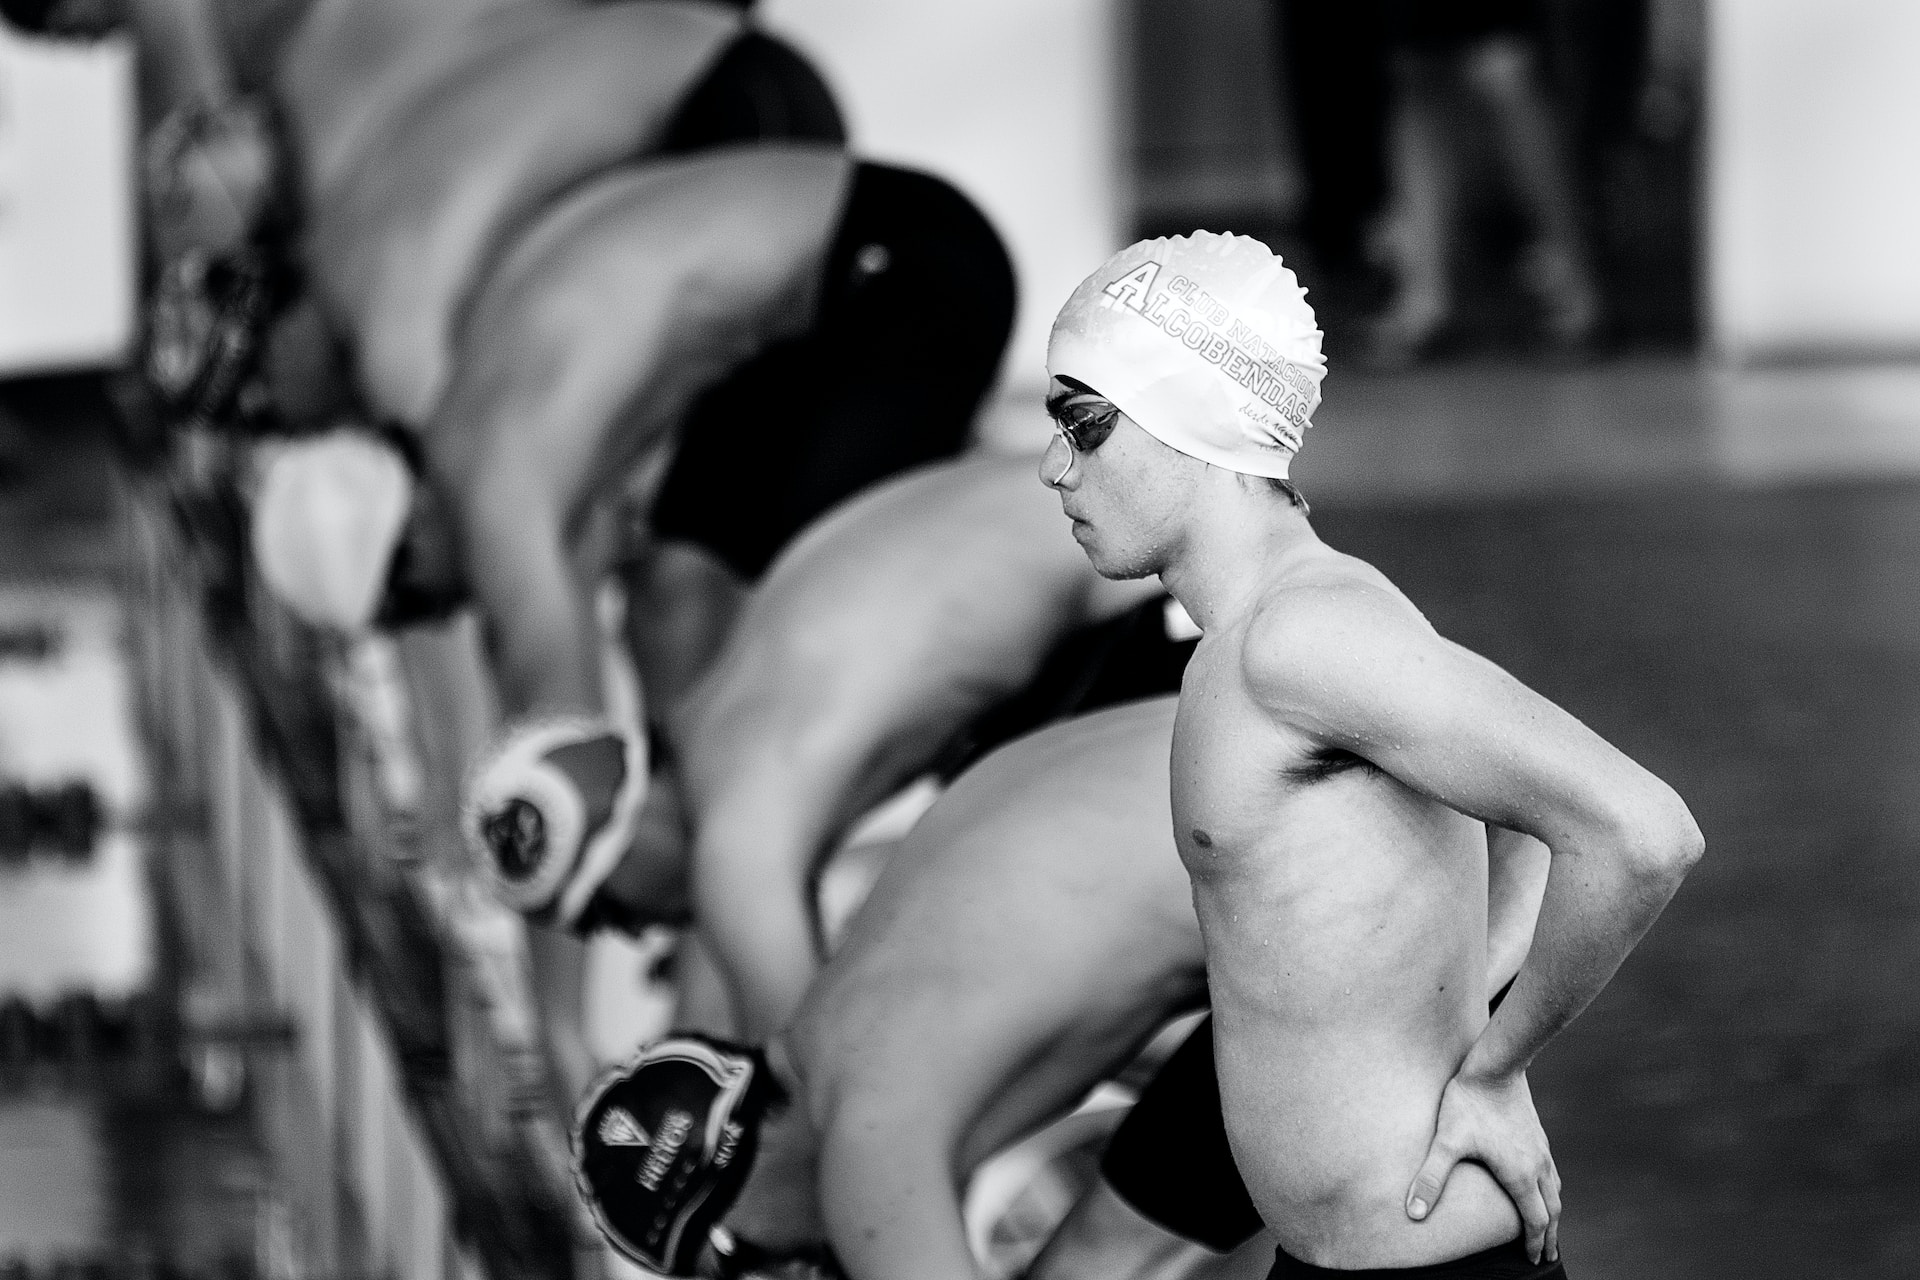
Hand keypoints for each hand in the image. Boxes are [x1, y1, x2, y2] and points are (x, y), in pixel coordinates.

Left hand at [1405, 1070, 1560, 1263]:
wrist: (1495, 1065)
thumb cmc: (1468, 1103)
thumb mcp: (1446, 1142)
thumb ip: (1431, 1179)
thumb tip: (1412, 1212)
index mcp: (1521, 1175)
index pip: (1535, 1220)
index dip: (1534, 1242)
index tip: (1532, 1259)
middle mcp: (1538, 1165)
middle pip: (1553, 1209)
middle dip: (1549, 1235)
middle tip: (1546, 1255)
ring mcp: (1541, 1149)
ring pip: (1555, 1189)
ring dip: (1553, 1212)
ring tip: (1548, 1225)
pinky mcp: (1538, 1134)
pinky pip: (1551, 1171)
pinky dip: (1551, 1189)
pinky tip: (1539, 1184)